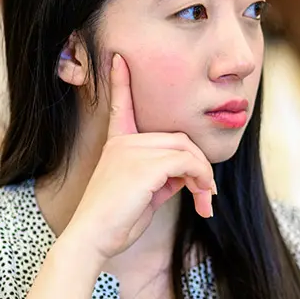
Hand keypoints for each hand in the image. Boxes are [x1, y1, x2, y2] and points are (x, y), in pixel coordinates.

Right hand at [62, 54, 215, 261]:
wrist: (92, 240)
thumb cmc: (116, 222)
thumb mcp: (145, 194)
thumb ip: (164, 177)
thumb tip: (188, 174)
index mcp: (118, 145)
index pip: (121, 106)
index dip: (121, 82)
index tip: (119, 58)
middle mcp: (124, 143)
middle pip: (178, 139)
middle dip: (199, 166)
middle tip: (206, 194)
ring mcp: (132, 151)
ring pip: (186, 150)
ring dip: (204, 175)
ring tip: (205, 200)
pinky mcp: (144, 165)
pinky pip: (187, 163)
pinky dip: (201, 179)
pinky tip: (201, 197)